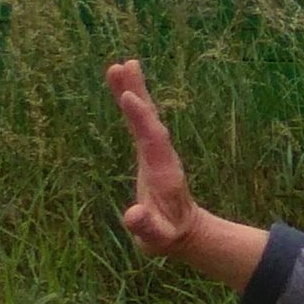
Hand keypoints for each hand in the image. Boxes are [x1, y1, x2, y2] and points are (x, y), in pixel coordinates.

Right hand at [106, 60, 200, 257]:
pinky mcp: (148, 150)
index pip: (152, 140)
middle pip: (150, 119)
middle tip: (124, 66)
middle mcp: (162, 156)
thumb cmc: (165, 237)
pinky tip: (121, 86)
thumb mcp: (156, 239)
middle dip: (138, 94)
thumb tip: (133, 215)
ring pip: (145, 116)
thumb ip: (145, 227)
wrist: (183, 230)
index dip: (141, 119)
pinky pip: (138, 122)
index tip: (129, 96)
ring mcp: (156, 151)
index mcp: (164, 173)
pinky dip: (130, 103)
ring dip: (134, 90)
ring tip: (120, 65)